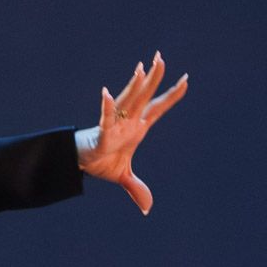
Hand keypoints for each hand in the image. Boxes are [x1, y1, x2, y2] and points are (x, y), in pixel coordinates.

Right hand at [74, 49, 188, 214]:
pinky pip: (106, 117)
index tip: (186, 79)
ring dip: (135, 85)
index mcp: (137, 127)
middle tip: (160, 57)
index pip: (159, 107)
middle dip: (154, 77)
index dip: (172, 95)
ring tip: (141, 67)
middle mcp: (129, 121)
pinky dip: (107, 106)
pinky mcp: (103, 132)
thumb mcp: (123, 175)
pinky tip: (107, 93)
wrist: (80, 164)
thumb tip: (147, 208)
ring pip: (128, 101)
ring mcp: (116, 124)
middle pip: (145, 96)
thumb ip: (136, 188)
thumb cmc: (101, 162)